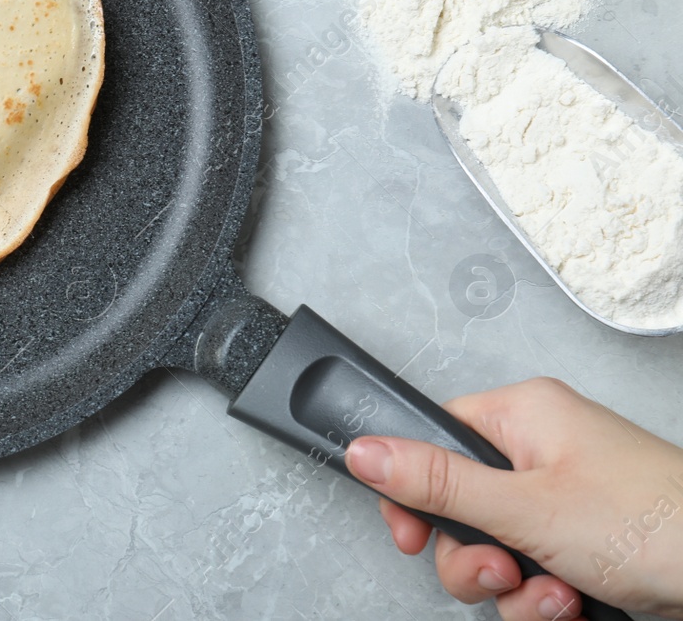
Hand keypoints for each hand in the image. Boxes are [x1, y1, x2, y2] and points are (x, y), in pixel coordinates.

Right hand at [345, 377, 682, 620]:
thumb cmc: (657, 523)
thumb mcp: (526, 508)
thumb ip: (437, 482)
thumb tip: (364, 450)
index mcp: (523, 416)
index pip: (432, 440)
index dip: (413, 493)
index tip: (412, 536)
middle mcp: (543, 453)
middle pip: (459, 509)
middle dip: (476, 559)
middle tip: (507, 571)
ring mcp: (567, 503)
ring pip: (495, 553)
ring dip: (517, 591)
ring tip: (558, 596)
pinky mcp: (587, 547)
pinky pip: (534, 578)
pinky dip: (548, 603)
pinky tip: (578, 606)